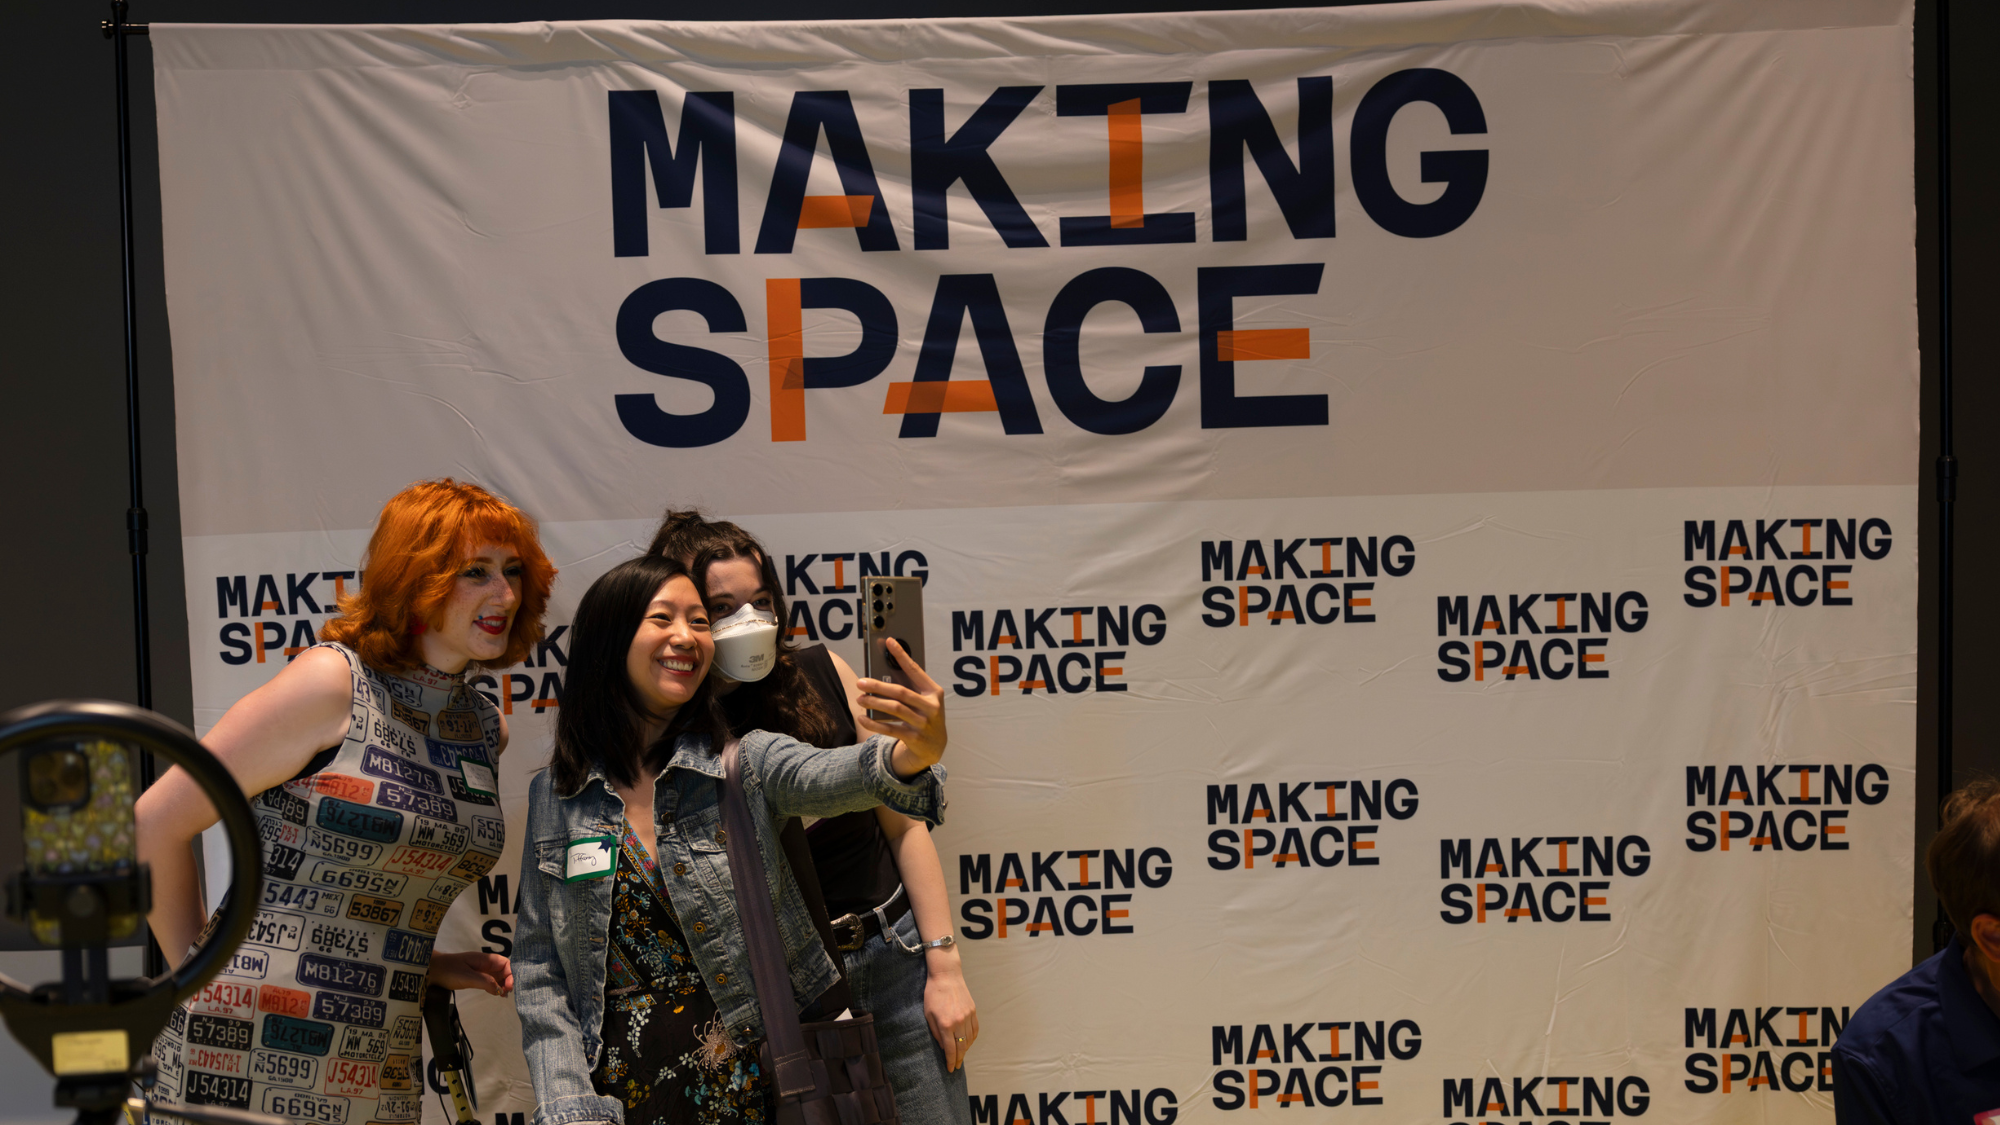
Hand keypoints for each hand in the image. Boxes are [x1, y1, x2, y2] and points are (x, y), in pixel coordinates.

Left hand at [428, 950, 513, 995]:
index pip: (505, 964)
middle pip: (503, 970)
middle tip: (505, 994)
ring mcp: (479, 970)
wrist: (431, 971)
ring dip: (502, 985)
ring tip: (503, 996)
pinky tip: (496, 994)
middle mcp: (485, 963)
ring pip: (497, 976)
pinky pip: (489, 980)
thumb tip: (501, 990)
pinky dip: (494, 987)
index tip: (508, 987)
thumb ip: (486, 982)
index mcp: (485, 959)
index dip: (510, 974)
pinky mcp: (474, 976)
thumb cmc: (449, 971)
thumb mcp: (468, 977)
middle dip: (508, 981)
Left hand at [858, 639, 946, 772]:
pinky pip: (890, 729)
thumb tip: (881, 672)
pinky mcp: (915, 738)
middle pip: (901, 692)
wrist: (934, 747)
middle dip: (878, 686)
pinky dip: (874, 724)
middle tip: (860, 683)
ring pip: (895, 709)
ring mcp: (924, 723)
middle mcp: (931, 707)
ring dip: (875, 703)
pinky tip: (863, 718)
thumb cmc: (924, 715)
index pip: (915, 670)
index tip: (888, 642)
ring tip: (860, 699)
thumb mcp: (923, 700)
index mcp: (933, 692)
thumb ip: (909, 687)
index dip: (901, 656)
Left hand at [923, 953, 977, 1072]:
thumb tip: (943, 1047)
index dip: (950, 1061)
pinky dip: (972, 1039)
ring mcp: (968, 1016)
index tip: (950, 1069)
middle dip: (958, 1059)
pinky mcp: (973, 1011)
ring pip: (969, 1040)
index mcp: (945, 1024)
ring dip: (965, 1050)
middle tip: (956, 1067)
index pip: (950, 1049)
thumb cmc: (932, 994)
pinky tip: (967, 1043)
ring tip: (960, 1056)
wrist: (946, 975)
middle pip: (961, 1047)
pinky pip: (975, 1030)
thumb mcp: (928, 1015)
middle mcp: (959, 1022)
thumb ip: (935, 1033)